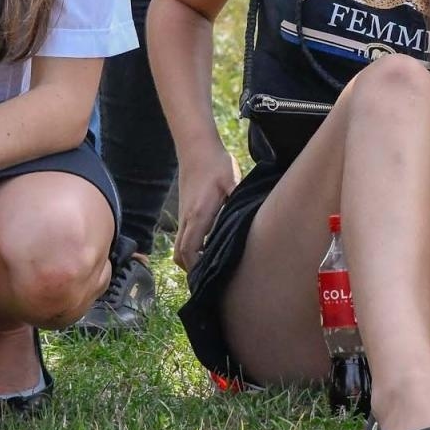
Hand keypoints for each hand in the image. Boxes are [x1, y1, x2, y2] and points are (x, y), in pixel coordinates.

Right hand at [173, 145, 240, 272]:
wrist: (196, 146)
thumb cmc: (216, 163)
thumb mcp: (232, 181)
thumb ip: (238, 200)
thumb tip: (251, 219)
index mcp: (199, 214)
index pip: (190, 250)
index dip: (196, 269)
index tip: (209, 280)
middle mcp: (187, 218)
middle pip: (180, 255)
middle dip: (191, 271)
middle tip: (209, 282)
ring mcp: (183, 215)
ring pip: (179, 247)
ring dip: (190, 260)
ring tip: (208, 269)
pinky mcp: (184, 211)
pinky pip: (182, 237)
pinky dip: (190, 249)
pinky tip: (207, 250)